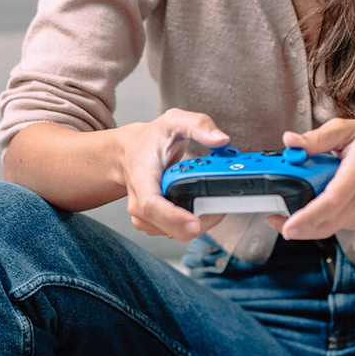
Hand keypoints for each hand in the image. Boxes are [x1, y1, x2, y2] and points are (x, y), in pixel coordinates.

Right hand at [119, 109, 229, 241]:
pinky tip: (204, 206)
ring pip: (176, 233)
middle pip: (169, 227)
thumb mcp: (173, 121)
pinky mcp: (154, 224)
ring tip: (215, 200)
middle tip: (222, 205)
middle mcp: (139, 202)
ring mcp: (145, 216)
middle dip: (200, 221)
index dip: (173, 218)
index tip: (195, 223)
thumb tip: (222, 140)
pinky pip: (178, 232)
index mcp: (141, 177)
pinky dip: (195, 222)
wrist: (132, 152)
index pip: (151, 205)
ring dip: (201, 222)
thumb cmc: (151, 139)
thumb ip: (198, 125)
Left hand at [272, 119, 354, 240]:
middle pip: (328, 222)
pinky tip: (325, 202)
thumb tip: (289, 142)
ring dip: (311, 221)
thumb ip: (316, 137)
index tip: (287, 226)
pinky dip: (327, 217)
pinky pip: (341, 224)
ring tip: (299, 203)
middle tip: (274, 220)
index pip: (332, 200)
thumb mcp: (347, 129)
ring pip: (332, 226)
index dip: (307, 216)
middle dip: (298, 226)